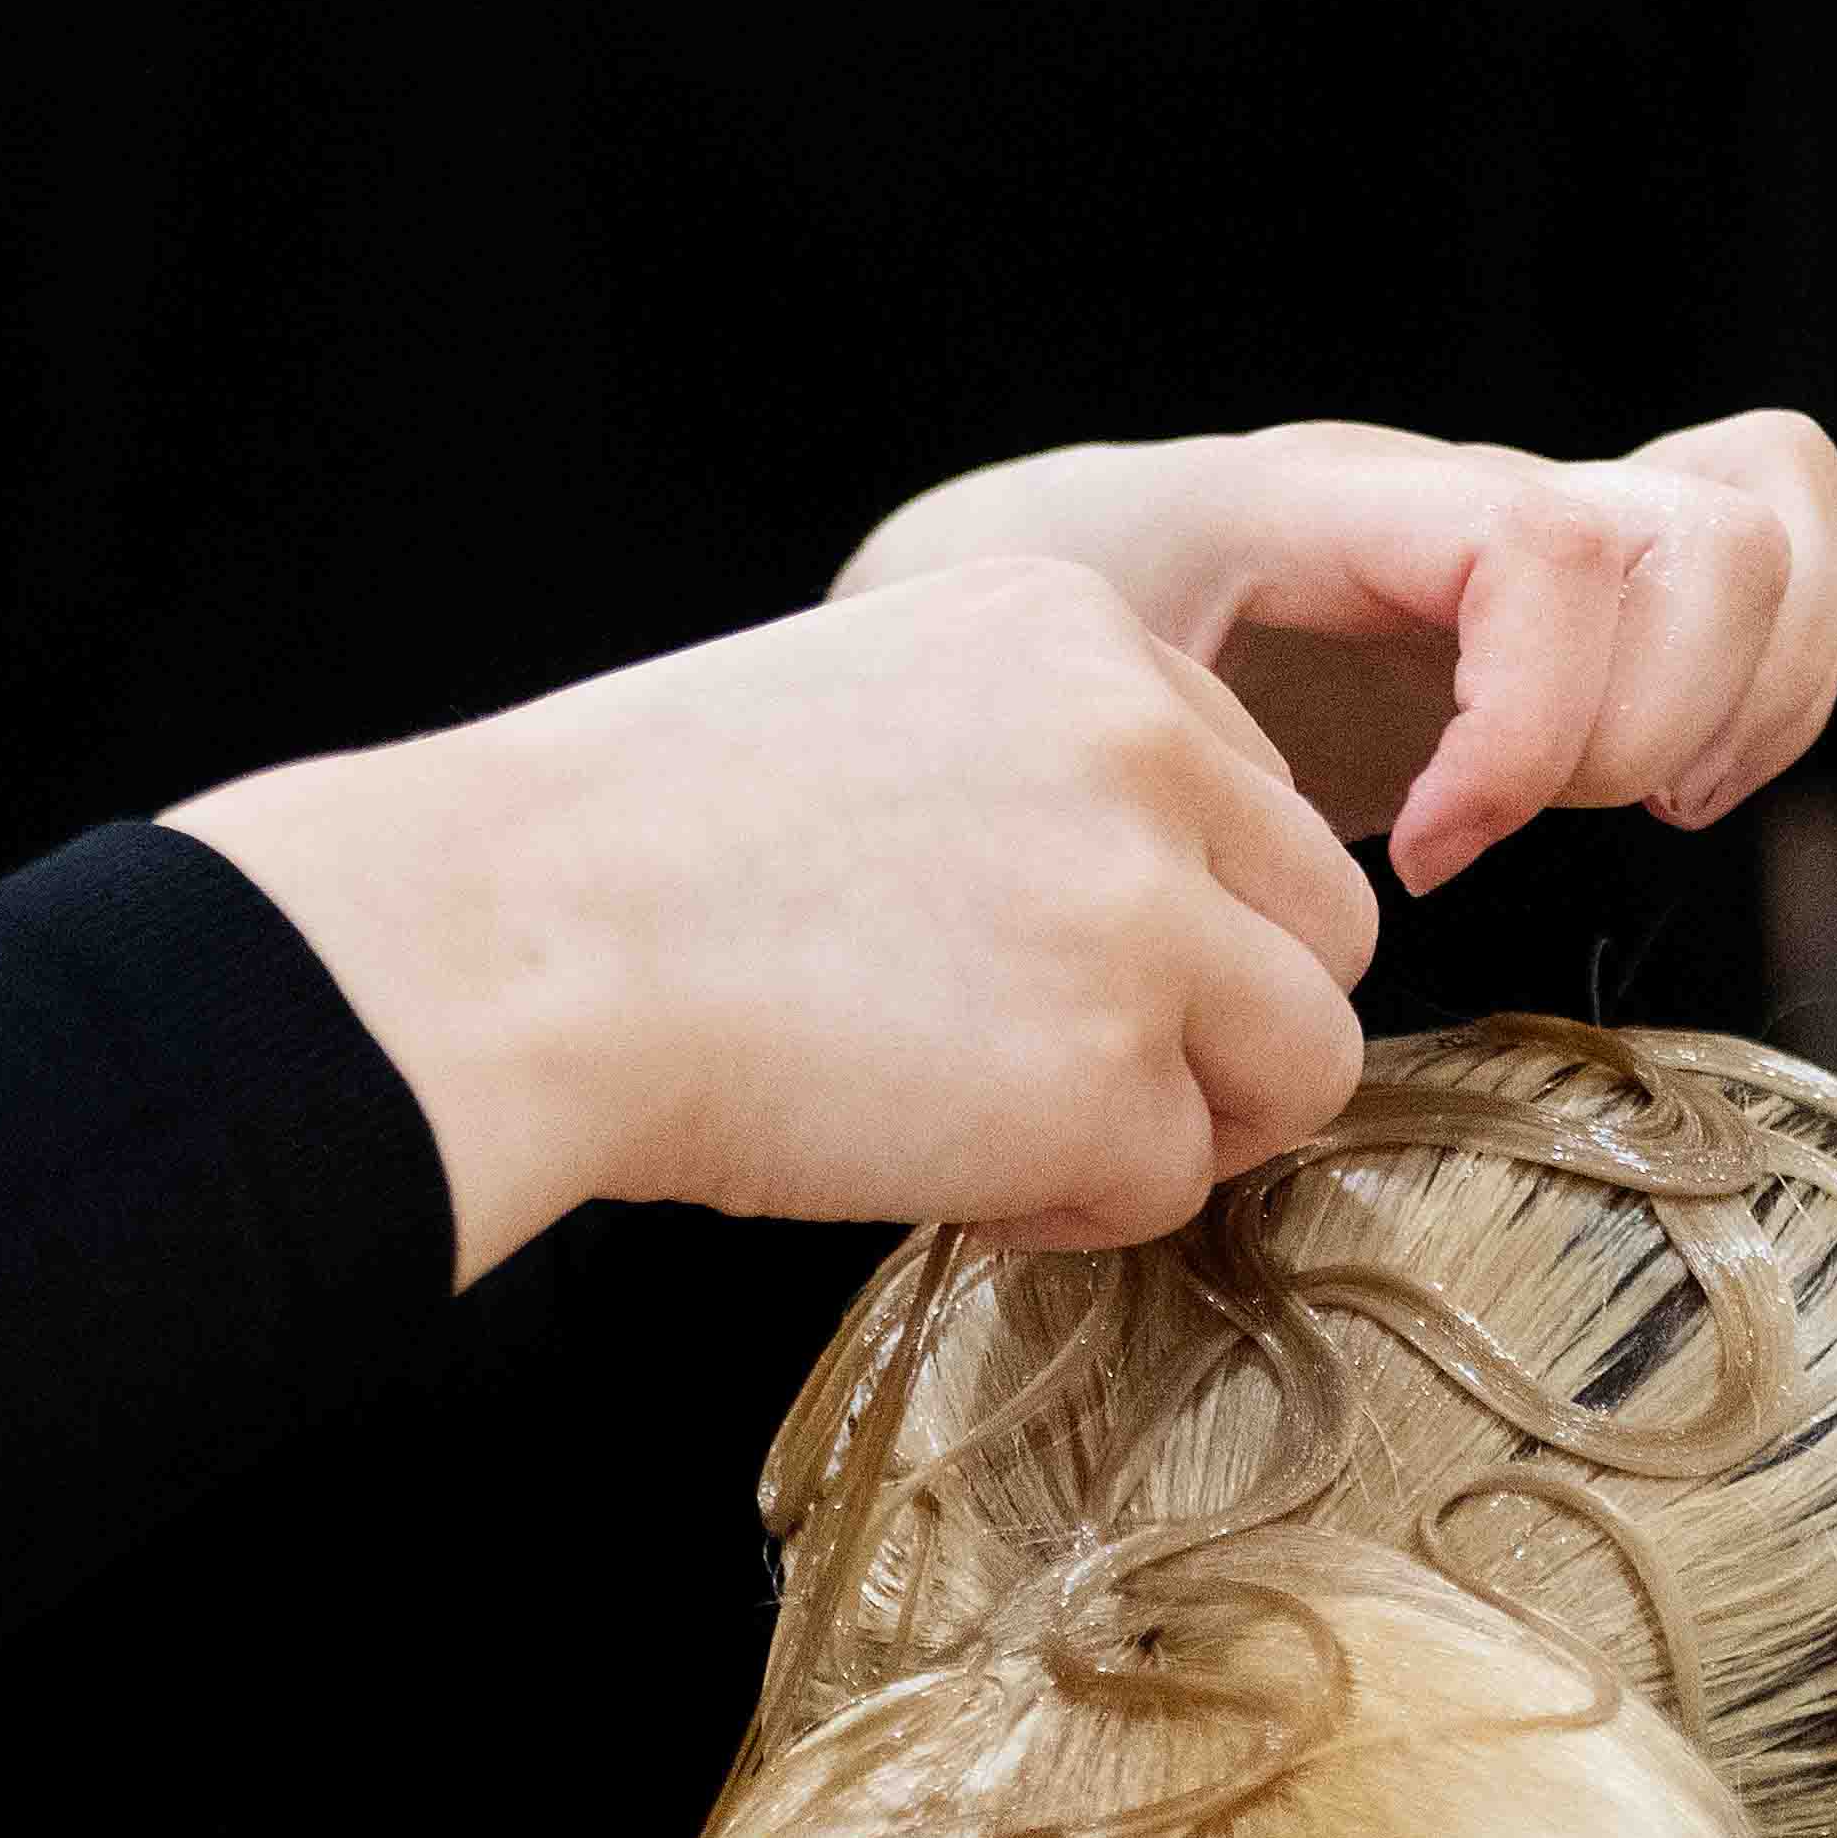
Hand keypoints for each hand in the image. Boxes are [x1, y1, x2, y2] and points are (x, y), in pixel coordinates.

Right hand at [166, 560, 1380, 1283]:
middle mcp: (1144, 745)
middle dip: (1225, 1022)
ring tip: (1015, 1129)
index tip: (1029, 956)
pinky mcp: (1102, 1075)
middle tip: (1065, 1074)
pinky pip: (1172, 1184)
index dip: (1171, 907)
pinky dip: (1071, 1210)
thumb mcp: (866, 705)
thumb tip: (1137, 919)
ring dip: (1183, 1122)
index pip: (1249, 791)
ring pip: (1305, 1060)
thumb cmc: (630, 842)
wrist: (510, 938)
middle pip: (1326, 925)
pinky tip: (935, 1164)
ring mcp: (1138, 911)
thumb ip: (1029, 768)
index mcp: (1081, 627)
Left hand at [830, 410, 1836, 894]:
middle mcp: (1457, 486)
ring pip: (1766, 528)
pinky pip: (1767, 571)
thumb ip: (1147, 747)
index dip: (1528, 726)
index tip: (1421, 853)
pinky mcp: (1578, 588)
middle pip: (1714, 528)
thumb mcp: (1044, 684)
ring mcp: (1533, 519)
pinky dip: (1765, 695)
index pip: (1533, 548)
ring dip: (1737, 700)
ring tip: (1624, 804)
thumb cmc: (1019, 639)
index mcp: (1320, 497)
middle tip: (1509, 823)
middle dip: (1650, 721)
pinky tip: (1661, 790)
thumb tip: (1290, 865)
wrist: (1014, 573)